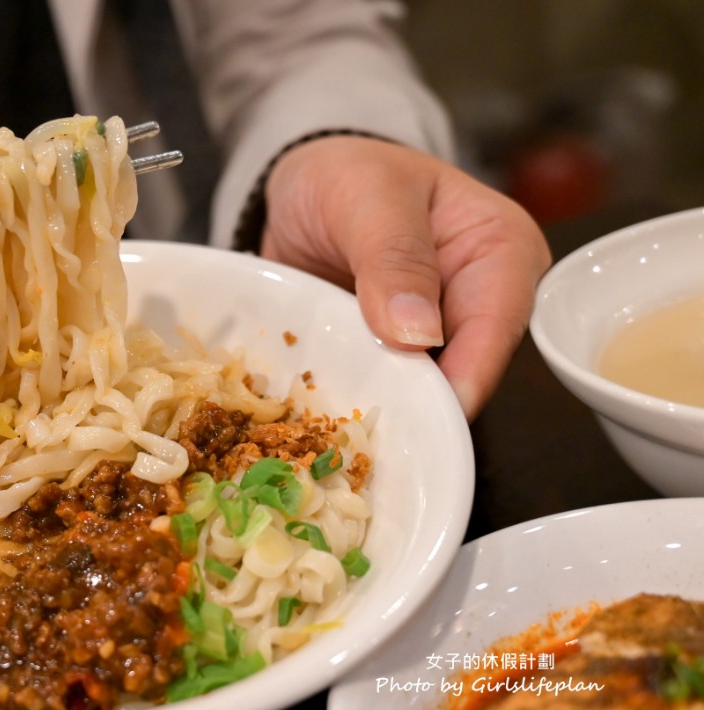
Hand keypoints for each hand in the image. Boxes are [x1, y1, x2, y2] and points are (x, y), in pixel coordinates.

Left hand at [260, 136, 551, 420]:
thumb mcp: (366, 196)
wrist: (305, 192)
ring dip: (387, 410)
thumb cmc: (348, 176)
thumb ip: (393, 256)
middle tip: (368, 433)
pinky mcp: (402, 358)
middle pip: (468, 372)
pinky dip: (361, 403)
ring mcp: (442, 335)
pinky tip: (330, 421)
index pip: (497, 326)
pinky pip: (389, 393)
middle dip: (422, 406)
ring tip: (341, 429)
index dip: (465, 377)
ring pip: (428, 393)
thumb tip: (419, 334)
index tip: (428, 416)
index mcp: (503, 250)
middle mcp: (485, 300)